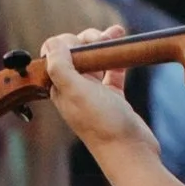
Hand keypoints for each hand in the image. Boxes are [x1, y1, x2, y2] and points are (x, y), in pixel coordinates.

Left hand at [41, 27, 158, 159]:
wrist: (131, 153)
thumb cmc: (103, 124)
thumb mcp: (76, 92)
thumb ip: (60, 66)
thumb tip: (54, 43)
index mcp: (59, 88)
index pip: (53, 55)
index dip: (65, 43)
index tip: (82, 43)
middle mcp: (73, 90)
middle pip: (75, 55)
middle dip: (88, 40)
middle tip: (102, 38)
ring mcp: (94, 94)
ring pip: (95, 60)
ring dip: (104, 44)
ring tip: (117, 32)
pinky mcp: (113, 98)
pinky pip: (112, 72)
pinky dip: (118, 59)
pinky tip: (124, 49)